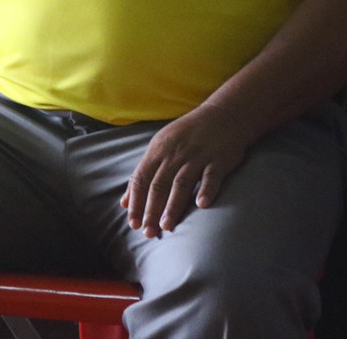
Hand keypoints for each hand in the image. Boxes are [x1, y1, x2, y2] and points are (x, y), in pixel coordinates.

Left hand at [121, 105, 249, 236]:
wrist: (223, 114)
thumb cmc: (188, 134)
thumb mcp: (161, 146)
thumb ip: (144, 172)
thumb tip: (124, 202)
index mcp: (159, 149)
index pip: (142, 178)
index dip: (136, 201)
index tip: (133, 223)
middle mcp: (176, 153)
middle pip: (159, 184)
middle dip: (151, 210)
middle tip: (148, 232)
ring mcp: (198, 155)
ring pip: (181, 183)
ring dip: (173, 205)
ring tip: (167, 225)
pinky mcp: (219, 159)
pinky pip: (212, 176)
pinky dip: (207, 190)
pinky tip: (202, 205)